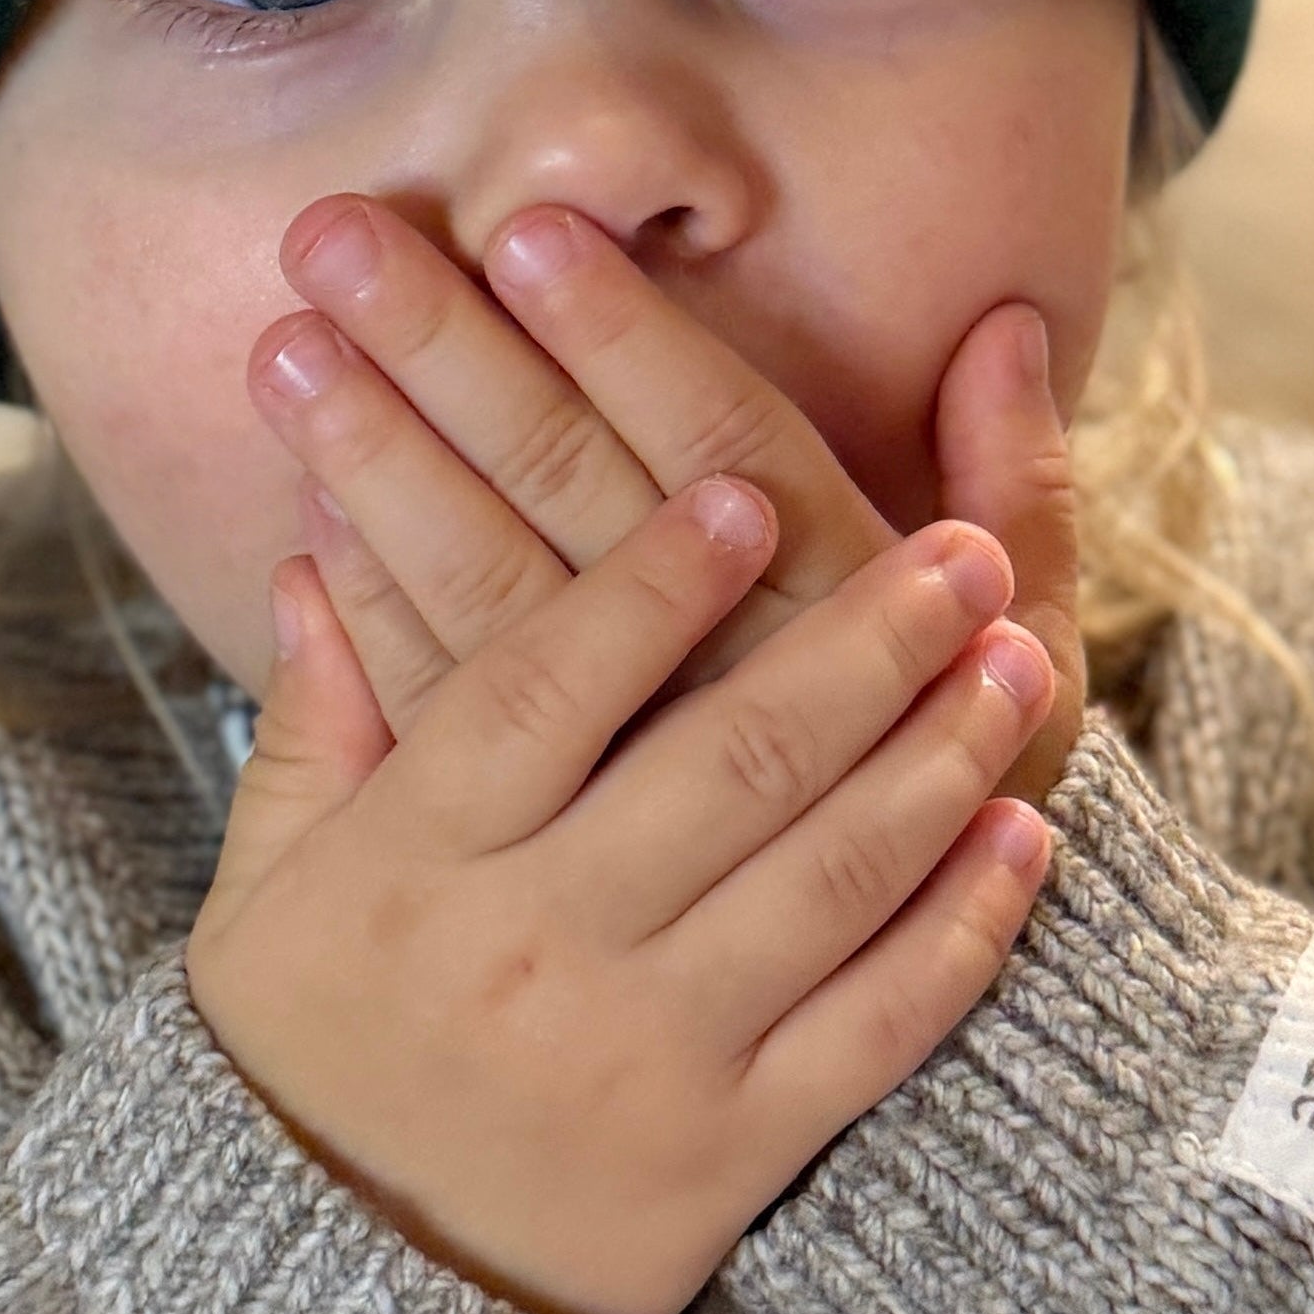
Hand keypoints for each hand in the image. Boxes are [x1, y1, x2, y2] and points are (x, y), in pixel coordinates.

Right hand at [186, 476, 1057, 1313]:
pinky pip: (874, 1026)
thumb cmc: (302, 1059)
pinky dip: (963, 927)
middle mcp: (535, 950)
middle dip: (864, 640)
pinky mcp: (731, 1159)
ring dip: (940, 756)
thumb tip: (317, 552)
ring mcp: (644, 1060)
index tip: (748, 490)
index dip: (656, 582)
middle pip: (732, 760)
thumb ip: (312, 719)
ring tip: (1016, 658)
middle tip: (957, 552)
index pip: (549, 684)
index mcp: (414, 861)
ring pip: (827, 877)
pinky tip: (1023, 835)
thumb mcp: (264, 891)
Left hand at [243, 199, 1085, 803]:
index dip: (619, 336)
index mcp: (841, 603)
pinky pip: (442, 727)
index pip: (713, 438)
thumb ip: (1017, 483)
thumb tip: (1007, 325)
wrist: (914, 1087)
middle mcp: (719, 686)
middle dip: (447, 357)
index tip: (523, 227)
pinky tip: (305, 523)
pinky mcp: (539, 864)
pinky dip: (371, 622)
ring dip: (380, 465)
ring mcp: (616, 788)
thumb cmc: (972, 799)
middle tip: (334, 238)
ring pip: (483, 600)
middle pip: (567, 491)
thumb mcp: (1029, 651)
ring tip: (284, 347)